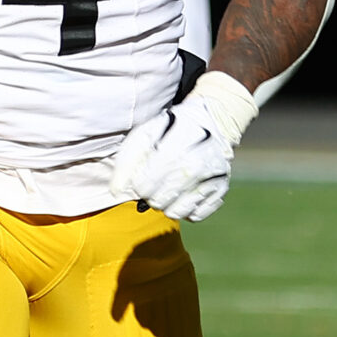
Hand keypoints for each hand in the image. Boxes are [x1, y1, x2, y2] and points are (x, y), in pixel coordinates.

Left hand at [110, 70, 258, 222]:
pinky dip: (187, 209)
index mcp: (173, 150)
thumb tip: (115, 192)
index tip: (143, 176)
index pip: (144, 188)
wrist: (211, 121)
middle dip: (152, 195)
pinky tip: (185, 192)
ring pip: (177, 212)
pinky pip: (196, 215)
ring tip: (169, 188)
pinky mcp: (221, 189)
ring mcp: (211, 179)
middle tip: (156, 181)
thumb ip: (125, 163)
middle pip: (159, 202)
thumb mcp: (143, 135)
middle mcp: (195, 166)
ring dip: (167, 204)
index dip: (139, 185)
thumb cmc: (170, 130)